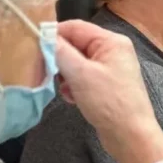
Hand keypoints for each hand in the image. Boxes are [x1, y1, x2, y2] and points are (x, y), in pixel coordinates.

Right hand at [56, 21, 162, 162]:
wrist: (130, 135)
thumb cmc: (108, 101)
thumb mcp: (81, 74)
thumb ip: (60, 52)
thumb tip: (43, 35)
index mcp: (112, 41)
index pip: (75, 27)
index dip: (53, 35)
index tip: (32, 47)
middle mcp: (113, 51)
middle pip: (75, 45)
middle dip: (59, 59)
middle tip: (46, 72)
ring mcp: (110, 68)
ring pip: (76, 63)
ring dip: (65, 75)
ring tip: (65, 89)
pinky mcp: (106, 85)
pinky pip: (82, 78)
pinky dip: (73, 86)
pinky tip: (73, 98)